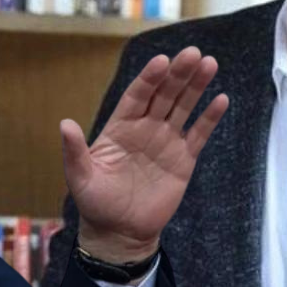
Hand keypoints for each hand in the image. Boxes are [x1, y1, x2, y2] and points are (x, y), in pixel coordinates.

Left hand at [60, 47, 228, 263]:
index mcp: (120, 127)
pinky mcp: (184, 159)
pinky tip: (221, 99)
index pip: (138, 95)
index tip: (162, 61)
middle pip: (165, 94)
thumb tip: (64, 124)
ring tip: (209, 64)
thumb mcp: (80, 178)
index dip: (149, 78)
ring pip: (184, 107)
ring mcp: (166, 141)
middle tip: (193, 53)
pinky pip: (199, 134)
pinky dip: (210, 118)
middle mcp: (145, 128)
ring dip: (196, 86)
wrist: (120, 233)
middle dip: (178, 74)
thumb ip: (75, 151)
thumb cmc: (96, 204)